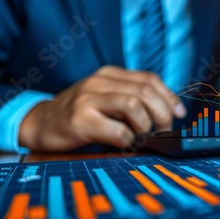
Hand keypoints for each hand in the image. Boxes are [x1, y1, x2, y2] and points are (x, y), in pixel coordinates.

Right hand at [19, 66, 186, 150]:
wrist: (40, 123)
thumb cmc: (79, 113)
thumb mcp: (104, 97)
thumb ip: (130, 97)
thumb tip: (167, 112)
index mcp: (109, 74)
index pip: (150, 79)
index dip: (169, 97)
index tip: (179, 113)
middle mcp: (99, 81)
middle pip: (146, 91)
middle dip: (162, 114)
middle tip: (163, 130)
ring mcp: (88, 99)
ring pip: (134, 105)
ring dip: (146, 126)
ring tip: (142, 136)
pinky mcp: (80, 120)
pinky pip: (118, 131)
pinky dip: (128, 140)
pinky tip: (124, 144)